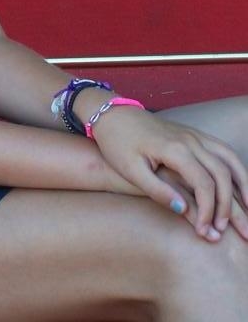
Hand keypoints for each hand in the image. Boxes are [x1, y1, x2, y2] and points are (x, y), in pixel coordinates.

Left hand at [93, 105, 247, 240]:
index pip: (204, 184)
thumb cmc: (117, 143)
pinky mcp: (193, 134)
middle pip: (223, 173)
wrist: (110, 113)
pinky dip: (236, 168)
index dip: (208, 211)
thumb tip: (184, 210)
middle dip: (229, 205)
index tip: (204, 232)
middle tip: (228, 231)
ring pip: (229, 158)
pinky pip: (223, 150)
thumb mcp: (131, 170)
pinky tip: (240, 185)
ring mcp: (193, 134)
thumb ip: (158, 190)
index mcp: (174, 149)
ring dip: (243, 184)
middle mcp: (190, 139)